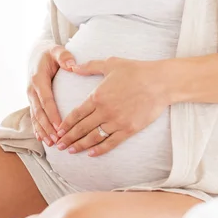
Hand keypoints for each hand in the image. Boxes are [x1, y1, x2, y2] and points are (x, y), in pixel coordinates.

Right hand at [26, 45, 77, 146]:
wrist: (36, 53)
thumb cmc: (50, 53)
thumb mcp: (57, 50)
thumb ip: (64, 56)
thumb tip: (72, 65)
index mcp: (38, 79)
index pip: (46, 100)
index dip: (52, 115)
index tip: (61, 127)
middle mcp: (32, 90)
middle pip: (40, 112)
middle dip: (48, 128)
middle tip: (58, 140)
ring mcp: (30, 96)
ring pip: (36, 117)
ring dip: (43, 131)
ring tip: (52, 143)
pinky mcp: (32, 100)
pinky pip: (34, 116)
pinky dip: (38, 128)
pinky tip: (42, 139)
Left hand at [55, 56, 170, 156]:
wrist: (160, 82)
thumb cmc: (135, 70)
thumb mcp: (110, 64)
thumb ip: (89, 67)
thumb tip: (72, 66)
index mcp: (97, 96)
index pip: (76, 114)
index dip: (65, 124)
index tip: (58, 131)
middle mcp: (104, 111)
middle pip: (81, 129)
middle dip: (68, 138)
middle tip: (58, 145)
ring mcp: (117, 122)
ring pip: (94, 138)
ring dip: (80, 146)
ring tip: (71, 151)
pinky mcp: (129, 130)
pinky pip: (111, 143)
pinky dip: (100, 150)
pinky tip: (91, 154)